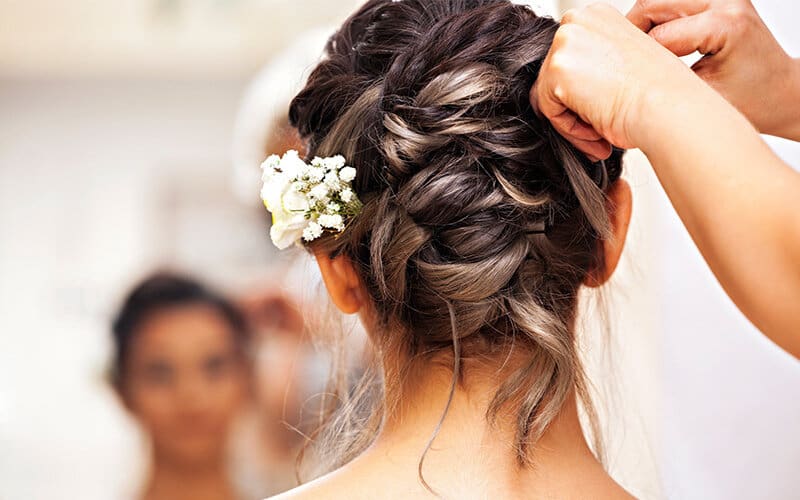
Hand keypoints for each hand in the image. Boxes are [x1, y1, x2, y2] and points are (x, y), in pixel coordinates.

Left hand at [531, 3, 698, 159]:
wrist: (668, 109)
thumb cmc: (658, 94)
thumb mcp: (622, 64)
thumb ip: (594, 63)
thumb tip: (575, 82)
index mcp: (595, 16)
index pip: (569, 59)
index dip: (583, 91)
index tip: (602, 110)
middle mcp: (577, 21)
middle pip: (553, 76)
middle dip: (575, 108)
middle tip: (599, 131)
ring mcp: (565, 42)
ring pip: (547, 94)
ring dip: (572, 120)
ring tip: (600, 135)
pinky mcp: (557, 69)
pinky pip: (546, 109)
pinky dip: (568, 129)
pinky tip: (596, 133)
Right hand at [627, 0, 799, 138]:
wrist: (779, 91)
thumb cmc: (751, 100)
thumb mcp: (700, 97)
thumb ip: (664, 81)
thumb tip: (625, 76)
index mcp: (725, 24)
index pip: (658, 36)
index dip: (634, 61)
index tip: (620, 82)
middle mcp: (725, 0)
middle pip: (652, 4)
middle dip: (631, 34)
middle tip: (621, 64)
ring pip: (657, 0)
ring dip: (642, 25)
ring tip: (637, 56)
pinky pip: (670, 2)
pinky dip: (656, 21)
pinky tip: (654, 45)